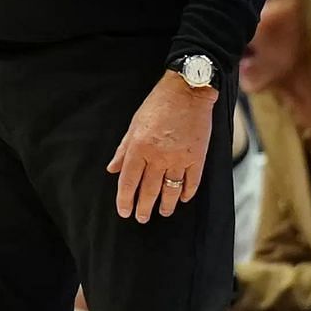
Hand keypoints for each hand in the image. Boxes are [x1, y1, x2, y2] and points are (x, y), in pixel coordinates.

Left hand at [105, 70, 214, 222]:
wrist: (187, 91)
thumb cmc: (157, 105)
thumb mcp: (134, 124)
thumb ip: (123, 149)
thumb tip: (112, 169)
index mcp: (139, 147)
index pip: (128, 181)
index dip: (125, 199)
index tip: (124, 211)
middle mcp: (158, 156)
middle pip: (149, 190)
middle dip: (144, 208)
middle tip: (142, 219)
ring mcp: (179, 158)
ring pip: (171, 190)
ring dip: (166, 205)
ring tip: (163, 212)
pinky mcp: (197, 157)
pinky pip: (192, 182)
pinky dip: (187, 193)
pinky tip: (183, 199)